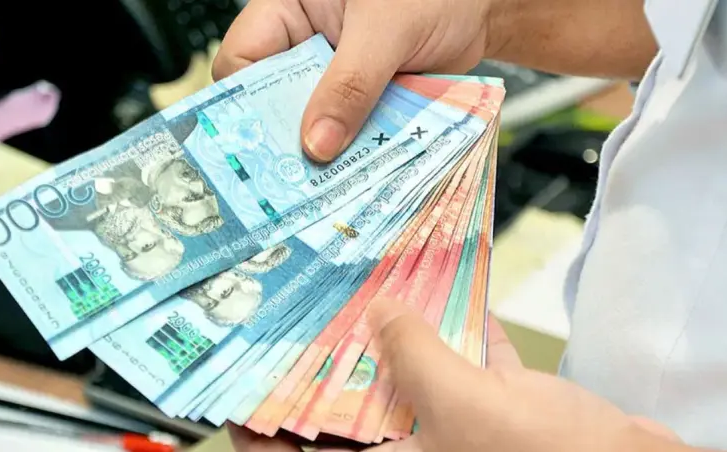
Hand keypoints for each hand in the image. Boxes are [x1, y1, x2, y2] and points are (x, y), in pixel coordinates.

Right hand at [212, 0, 491, 162]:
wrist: (484, 6)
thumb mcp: (386, 29)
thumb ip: (351, 83)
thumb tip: (316, 144)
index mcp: (289, 12)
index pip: (243, 60)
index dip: (243, 102)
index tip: (257, 143)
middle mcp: (304, 48)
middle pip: (273, 101)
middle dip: (283, 137)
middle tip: (291, 177)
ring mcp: (334, 79)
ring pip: (311, 124)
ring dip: (321, 152)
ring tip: (324, 186)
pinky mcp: (363, 105)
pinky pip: (347, 134)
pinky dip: (352, 154)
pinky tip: (355, 176)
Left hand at [227, 300, 684, 451]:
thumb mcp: (459, 403)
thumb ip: (411, 352)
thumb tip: (379, 312)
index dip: (264, 430)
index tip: (236, 394)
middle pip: (352, 410)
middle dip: (332, 363)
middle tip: (302, 317)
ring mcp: (458, 435)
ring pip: (411, 383)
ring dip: (397, 339)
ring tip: (364, 291)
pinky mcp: (501, 416)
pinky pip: (469, 367)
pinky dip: (460, 333)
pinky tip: (450, 292)